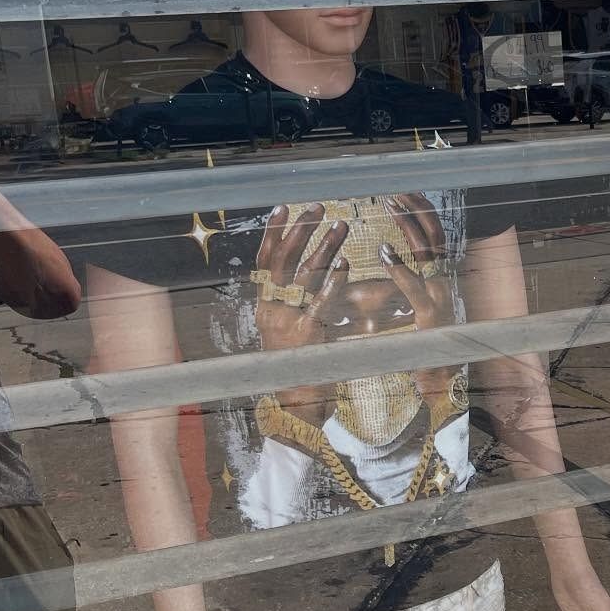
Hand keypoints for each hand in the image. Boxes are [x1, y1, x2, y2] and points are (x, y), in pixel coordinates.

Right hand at [253, 203, 349, 423]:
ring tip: (339, 226)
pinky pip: (319, 304)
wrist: (295, 403)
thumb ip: (295, 302)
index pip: (264, 261)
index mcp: (265, 306)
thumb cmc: (297, 364)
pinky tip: (344, 264)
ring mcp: (287, 322)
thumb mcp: (288, 328)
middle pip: (282, 261)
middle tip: (318, 208)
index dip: (273, 233)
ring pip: (302, 276)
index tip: (284, 207)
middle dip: (300, 231)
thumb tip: (314, 269)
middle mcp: (271, 310)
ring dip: (322, 248)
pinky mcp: (307, 336)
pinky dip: (331, 282)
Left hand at [360, 193, 458, 410]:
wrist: (441, 377)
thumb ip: (407, 281)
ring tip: (390, 205)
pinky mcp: (430, 314)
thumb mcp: (417, 305)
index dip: (422, 211)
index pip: (435, 234)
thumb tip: (391, 254)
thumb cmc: (425, 344)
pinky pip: (415, 286)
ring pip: (428, 251)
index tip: (405, 192)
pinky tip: (384, 252)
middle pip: (435, 233)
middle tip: (396, 189)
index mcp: (440, 276)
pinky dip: (400, 267)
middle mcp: (444, 280)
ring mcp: (440, 295)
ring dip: (409, 226)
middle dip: (417, 208)